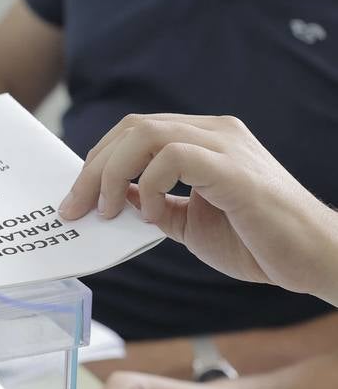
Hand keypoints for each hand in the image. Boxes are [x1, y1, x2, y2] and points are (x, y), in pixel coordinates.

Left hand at [59, 114, 337, 302]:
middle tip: (75, 207)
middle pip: (132, 128)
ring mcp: (226, 146)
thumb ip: (154, 205)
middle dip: (93, 168)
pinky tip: (148, 212)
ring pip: (146, 134)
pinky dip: (148, 182)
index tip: (76, 200)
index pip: (134, 132)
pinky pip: (173, 157)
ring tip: (106, 210)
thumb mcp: (188, 222)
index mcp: (203, 139)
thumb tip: (117, 199)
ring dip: (111, 173)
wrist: (313, 260)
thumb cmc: (257, 241)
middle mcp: (214, 132)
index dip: (98, 162)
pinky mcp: (235, 170)